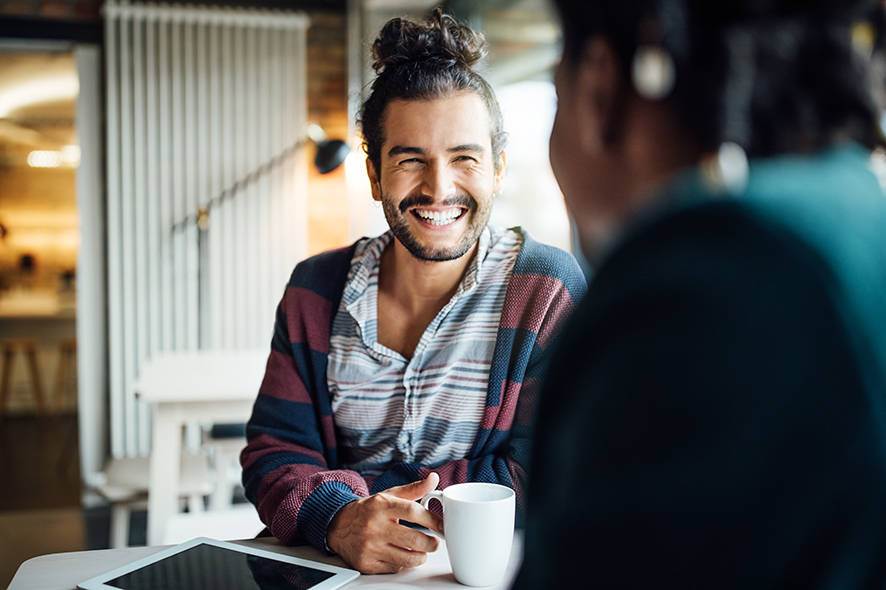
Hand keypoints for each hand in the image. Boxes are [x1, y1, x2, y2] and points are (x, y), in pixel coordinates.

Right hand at [327, 472, 443, 573]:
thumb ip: (414, 489)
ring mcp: (370, 547)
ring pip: (407, 558)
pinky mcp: (366, 564)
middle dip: (431, 543)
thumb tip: (434, 478)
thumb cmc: (369, 510)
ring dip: (420, 556)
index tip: (442, 526)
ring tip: (422, 551)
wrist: (338, 525)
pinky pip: (394, 568)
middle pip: (414, 539)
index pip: (414, 512)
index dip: (433, 520)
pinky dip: (403, 563)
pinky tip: (402, 555)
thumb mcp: (389, 495)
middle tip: (435, 542)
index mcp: (382, 506)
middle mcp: (375, 527)